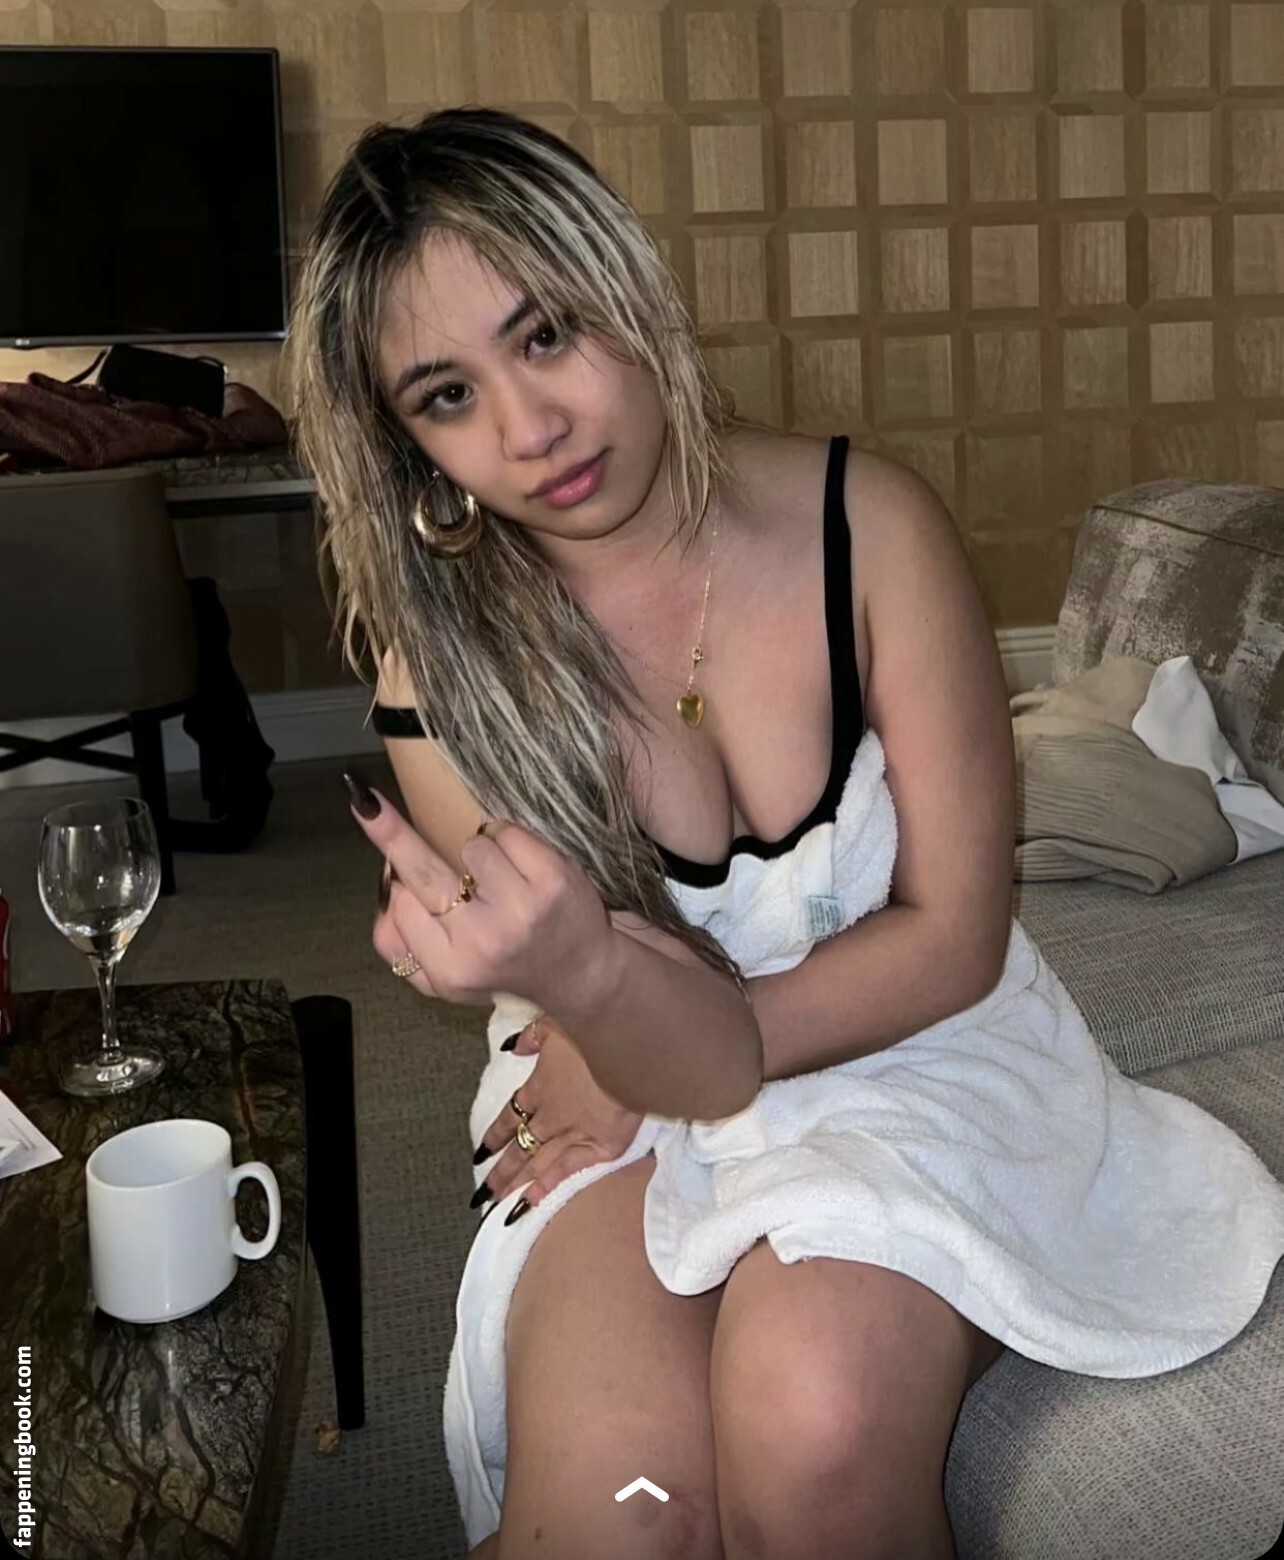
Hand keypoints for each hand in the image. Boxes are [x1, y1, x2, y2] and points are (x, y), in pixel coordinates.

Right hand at [347, 774, 617, 1012]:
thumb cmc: (504, 968)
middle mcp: (483, 940)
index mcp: (450, 969)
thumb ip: (401, 948)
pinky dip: (508, 841)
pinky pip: (505, 832)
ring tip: (502, 885)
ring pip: (470, 846)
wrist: (581, 975)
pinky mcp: (553, 879)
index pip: (401, 905)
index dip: (403, 889)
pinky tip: (522, 870)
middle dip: (389, 832)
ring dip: (480, 854)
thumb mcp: (446, 981)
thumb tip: (385, 897)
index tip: (398, 877)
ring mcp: (520, 908)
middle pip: (421, 870)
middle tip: (366, 804)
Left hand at [475, 1014, 644, 1211]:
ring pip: (536, 1162)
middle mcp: (550, 1115)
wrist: (627, 1047)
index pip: (509, 1117)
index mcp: (539, 1087)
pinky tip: (531, 1202)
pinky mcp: (600, 1145)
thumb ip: (532, 1037)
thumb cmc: (593, 1030)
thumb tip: (512, 1047)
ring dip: (515, 1183)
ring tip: (496, 1204)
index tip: (480, 1153)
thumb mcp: (554, 1023)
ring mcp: (573, 1132)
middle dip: (499, 1171)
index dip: (494, 1136)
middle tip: (480, 1193)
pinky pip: (567, 1170)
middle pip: (518, 1148)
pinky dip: (549, 1185)